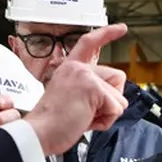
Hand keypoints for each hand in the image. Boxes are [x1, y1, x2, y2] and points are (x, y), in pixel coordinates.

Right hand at [24, 24, 129, 155]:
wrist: (39, 133)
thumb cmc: (52, 124)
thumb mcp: (71, 98)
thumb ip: (90, 90)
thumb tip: (113, 98)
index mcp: (70, 68)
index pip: (89, 43)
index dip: (107, 34)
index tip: (121, 28)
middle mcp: (78, 68)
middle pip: (117, 78)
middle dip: (110, 100)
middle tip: (86, 111)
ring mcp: (86, 76)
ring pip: (119, 97)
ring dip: (106, 113)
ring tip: (83, 116)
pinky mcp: (93, 88)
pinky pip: (116, 109)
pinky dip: (105, 121)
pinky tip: (86, 120)